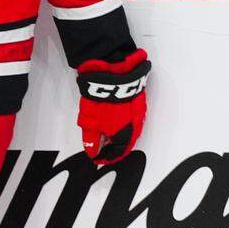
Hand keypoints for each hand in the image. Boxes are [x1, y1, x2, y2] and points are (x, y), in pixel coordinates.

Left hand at [77, 50, 150, 165]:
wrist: (111, 68)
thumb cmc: (99, 95)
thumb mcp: (89, 120)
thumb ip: (91, 139)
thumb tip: (92, 153)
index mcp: (124, 132)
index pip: (118, 152)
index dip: (108, 157)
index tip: (99, 159)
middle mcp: (135, 124)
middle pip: (127, 142)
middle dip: (116, 149)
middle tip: (105, 151)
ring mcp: (139, 110)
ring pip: (132, 130)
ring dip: (122, 137)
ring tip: (109, 137)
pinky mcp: (138, 99)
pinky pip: (133, 118)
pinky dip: (125, 124)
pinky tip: (117, 121)